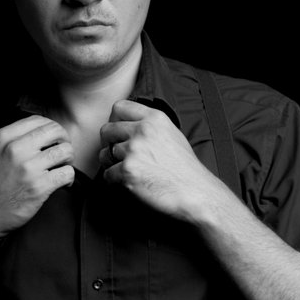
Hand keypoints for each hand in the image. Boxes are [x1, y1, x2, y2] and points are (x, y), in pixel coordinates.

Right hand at [0, 115, 74, 237]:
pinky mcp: (38, 187)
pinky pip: (67, 173)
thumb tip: (42, 132)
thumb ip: (13, 140)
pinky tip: (62, 183)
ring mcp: (28, 168)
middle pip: (56, 131)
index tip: (53, 139)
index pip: (39, 120)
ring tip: (61, 168)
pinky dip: (69, 178)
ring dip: (68, 160)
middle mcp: (15, 149)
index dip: (52, 128)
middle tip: (61, 153)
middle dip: (64, 141)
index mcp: (4, 138)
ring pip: (65, 151)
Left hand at [98, 100, 218, 219]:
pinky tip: (128, 182)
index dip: (114, 120)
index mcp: (154, 118)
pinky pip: (107, 174)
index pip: (120, 107)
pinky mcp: (128, 171)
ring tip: (125, 170)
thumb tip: (126, 126)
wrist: (195, 192)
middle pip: (107, 130)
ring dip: (110, 163)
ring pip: (105, 153)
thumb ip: (150, 126)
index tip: (117, 132)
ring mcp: (134, 150)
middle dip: (108, 143)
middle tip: (116, 154)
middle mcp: (143, 130)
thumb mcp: (171, 134)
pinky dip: (114, 181)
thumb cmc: (185, 168)